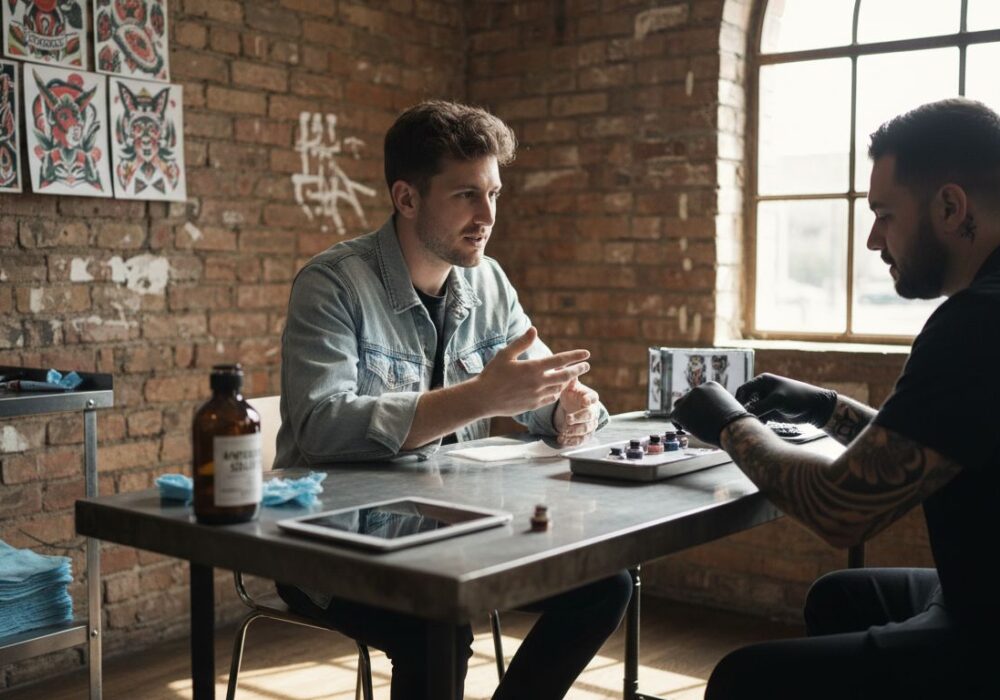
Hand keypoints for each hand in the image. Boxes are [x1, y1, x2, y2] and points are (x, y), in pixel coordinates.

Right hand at [475, 327, 590, 417]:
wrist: (483, 399)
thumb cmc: (492, 374)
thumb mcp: (505, 354)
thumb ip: (522, 342)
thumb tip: (534, 329)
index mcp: (533, 368)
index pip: (561, 360)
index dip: (575, 356)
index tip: (587, 354)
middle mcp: (538, 382)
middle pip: (565, 376)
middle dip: (578, 370)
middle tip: (586, 366)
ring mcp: (537, 396)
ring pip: (559, 388)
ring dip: (566, 382)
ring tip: (570, 376)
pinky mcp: (532, 406)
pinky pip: (550, 399)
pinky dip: (555, 392)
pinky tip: (555, 389)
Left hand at [554, 379, 599, 445]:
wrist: (574, 406)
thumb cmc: (572, 394)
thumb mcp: (569, 385)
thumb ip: (568, 378)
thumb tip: (561, 364)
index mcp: (590, 396)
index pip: (593, 397)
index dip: (589, 399)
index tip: (584, 401)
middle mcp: (592, 411)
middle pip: (589, 416)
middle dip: (579, 418)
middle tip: (568, 419)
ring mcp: (590, 423)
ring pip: (586, 429)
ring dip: (575, 431)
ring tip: (564, 431)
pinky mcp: (585, 434)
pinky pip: (581, 440)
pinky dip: (572, 441)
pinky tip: (562, 439)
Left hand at [672, 381, 752, 447]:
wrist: (733, 428)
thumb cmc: (736, 422)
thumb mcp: (730, 407)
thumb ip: (719, 405)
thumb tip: (713, 413)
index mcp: (711, 386)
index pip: (700, 395)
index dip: (699, 406)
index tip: (703, 416)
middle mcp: (698, 389)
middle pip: (688, 399)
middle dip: (690, 410)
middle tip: (695, 422)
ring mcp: (688, 399)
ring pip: (679, 406)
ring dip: (683, 415)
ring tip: (689, 426)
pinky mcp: (680, 411)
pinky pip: (674, 416)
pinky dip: (677, 422)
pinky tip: (682, 429)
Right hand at [734, 373, 836, 426]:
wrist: (815, 407)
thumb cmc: (797, 397)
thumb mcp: (777, 400)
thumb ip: (760, 407)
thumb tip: (745, 414)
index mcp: (762, 381)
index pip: (743, 390)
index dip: (738, 400)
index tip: (738, 411)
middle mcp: (762, 390)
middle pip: (745, 400)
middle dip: (744, 410)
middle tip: (743, 420)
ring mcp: (766, 401)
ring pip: (752, 410)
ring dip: (751, 417)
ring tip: (752, 424)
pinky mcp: (771, 411)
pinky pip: (759, 417)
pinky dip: (758, 422)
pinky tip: (760, 427)